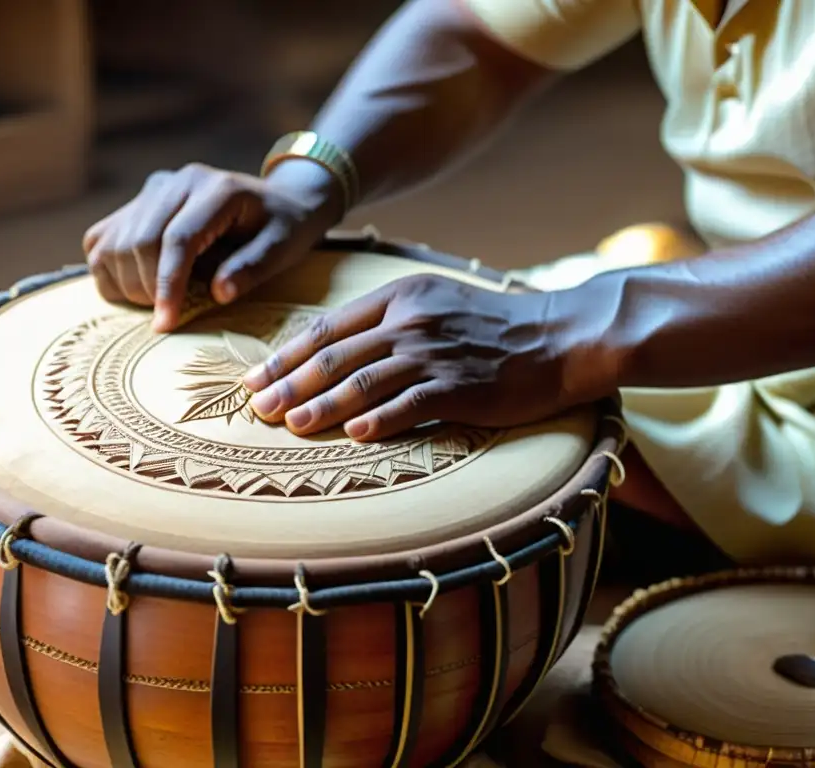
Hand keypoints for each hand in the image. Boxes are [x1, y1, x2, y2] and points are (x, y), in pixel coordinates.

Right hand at [82, 161, 341, 331]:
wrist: (279, 201)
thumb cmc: (285, 228)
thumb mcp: (284, 248)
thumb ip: (253, 268)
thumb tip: (219, 294)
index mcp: (217, 189)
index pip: (178, 238)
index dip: (168, 284)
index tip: (166, 324)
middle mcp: (178, 182)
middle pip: (139, 239)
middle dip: (147, 289)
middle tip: (169, 317)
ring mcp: (154, 190)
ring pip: (113, 241)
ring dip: (128, 282)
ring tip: (160, 301)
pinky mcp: (139, 204)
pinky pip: (102, 239)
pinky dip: (110, 270)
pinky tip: (138, 287)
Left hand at [242, 273, 608, 440]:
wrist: (557, 337)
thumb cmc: (494, 325)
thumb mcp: (436, 302)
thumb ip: (390, 319)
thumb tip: (338, 350)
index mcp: (400, 297)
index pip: (329, 328)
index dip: (287, 355)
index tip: (256, 377)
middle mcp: (412, 321)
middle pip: (336, 356)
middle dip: (290, 383)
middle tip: (257, 407)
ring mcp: (435, 354)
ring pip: (364, 382)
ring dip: (323, 405)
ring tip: (291, 425)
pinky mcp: (460, 387)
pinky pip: (409, 405)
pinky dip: (378, 421)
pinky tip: (353, 435)